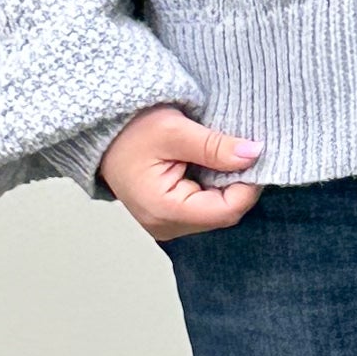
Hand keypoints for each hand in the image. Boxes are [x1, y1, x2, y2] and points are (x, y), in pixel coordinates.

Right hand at [101, 107, 262, 238]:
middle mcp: (165, 226)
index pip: (227, 210)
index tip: (255, 156)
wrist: (102, 131)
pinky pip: (204, 207)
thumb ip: (214, 146)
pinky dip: (213, 186)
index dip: (248, 185)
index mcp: (164, 210)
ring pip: (216, 211)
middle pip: (223, 214)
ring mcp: (166, 224)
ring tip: (219, 155)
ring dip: (226, 185)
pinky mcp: (169, 216)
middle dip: (238, 184)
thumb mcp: (174, 130)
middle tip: (239, 151)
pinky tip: (208, 165)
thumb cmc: (129, 129)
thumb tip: (253, 154)